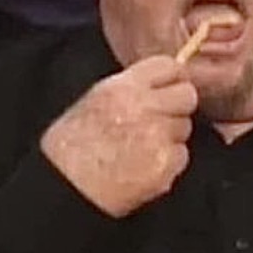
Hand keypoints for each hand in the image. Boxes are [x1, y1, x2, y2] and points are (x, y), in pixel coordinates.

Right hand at [40, 55, 197, 216]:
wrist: (65, 186)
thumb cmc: (70, 147)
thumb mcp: (94, 100)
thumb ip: (130, 89)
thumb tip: (158, 86)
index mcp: (124, 87)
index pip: (169, 66)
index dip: (174, 78)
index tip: (172, 87)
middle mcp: (144, 107)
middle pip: (187, 96)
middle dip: (178, 107)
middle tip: (161, 121)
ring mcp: (158, 137)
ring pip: (184, 128)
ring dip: (171, 137)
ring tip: (142, 149)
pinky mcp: (164, 165)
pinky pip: (181, 157)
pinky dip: (168, 163)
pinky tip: (144, 167)